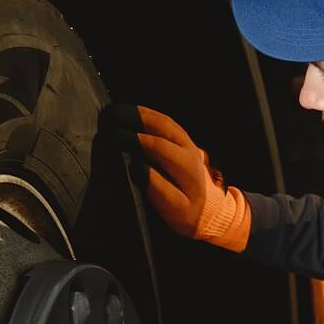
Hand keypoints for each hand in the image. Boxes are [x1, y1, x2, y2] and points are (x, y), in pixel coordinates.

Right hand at [105, 103, 250, 251]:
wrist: (212, 212)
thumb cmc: (189, 213)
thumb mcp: (174, 208)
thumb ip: (157, 187)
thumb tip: (136, 166)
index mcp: (186, 166)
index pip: (158, 146)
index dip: (135, 140)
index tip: (113, 136)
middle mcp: (188, 149)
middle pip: (162, 125)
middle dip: (136, 118)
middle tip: (111, 115)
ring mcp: (188, 143)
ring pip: (164, 121)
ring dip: (141, 113)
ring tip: (118, 110)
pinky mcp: (184, 142)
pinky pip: (165, 123)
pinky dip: (148, 116)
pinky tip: (133, 114)